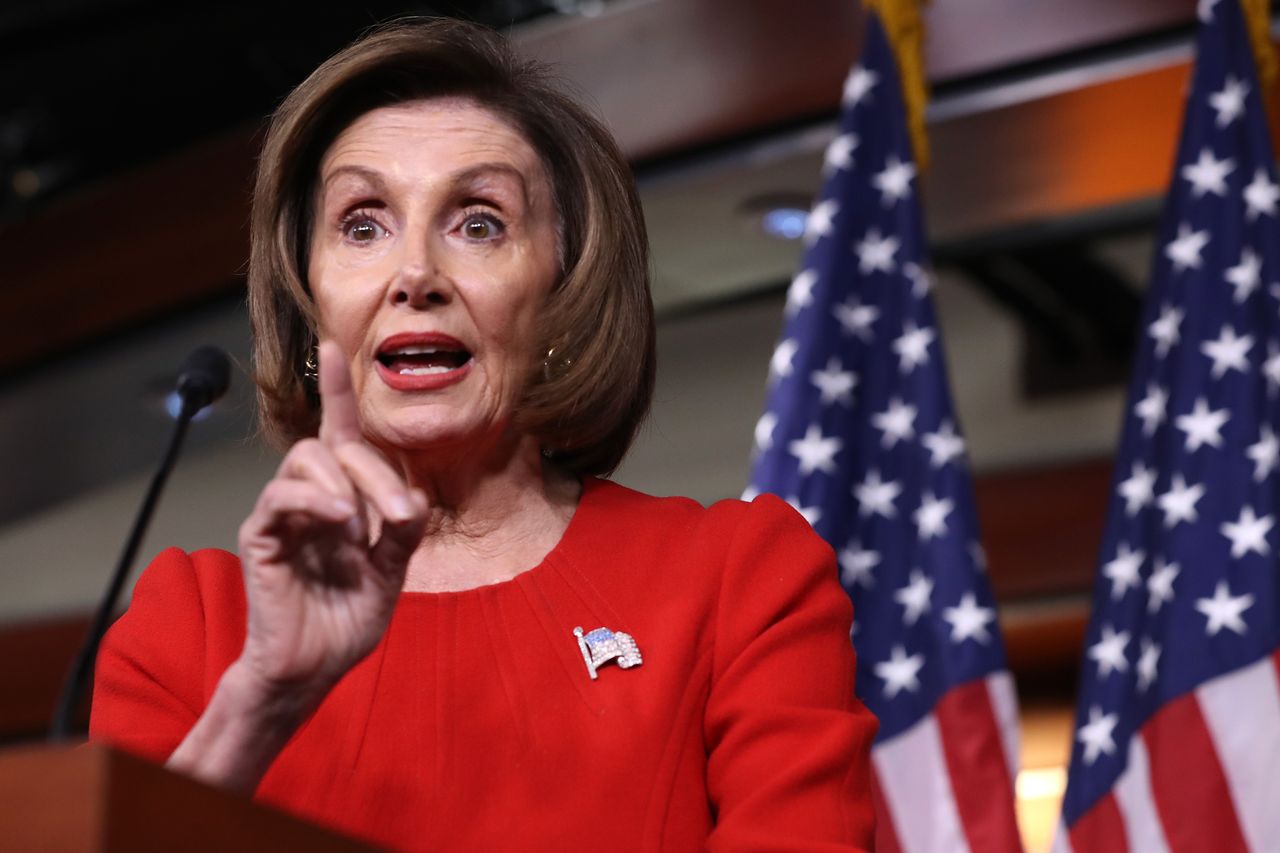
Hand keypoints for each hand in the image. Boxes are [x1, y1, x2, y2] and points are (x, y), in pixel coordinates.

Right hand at [235, 340, 426, 704]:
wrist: (313, 669)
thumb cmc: (346, 620)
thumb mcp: (391, 572)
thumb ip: (402, 533)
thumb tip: (411, 495)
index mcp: (342, 500)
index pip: (339, 434)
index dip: (337, 392)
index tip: (333, 345)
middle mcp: (310, 498)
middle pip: (334, 445)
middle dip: (375, 472)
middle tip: (399, 514)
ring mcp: (282, 514)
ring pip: (304, 459)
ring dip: (344, 483)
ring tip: (361, 526)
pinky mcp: (260, 535)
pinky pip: (280, 496)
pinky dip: (314, 501)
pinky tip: (339, 523)